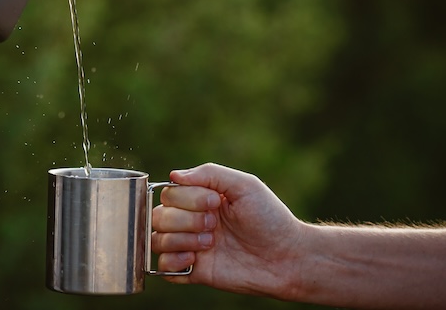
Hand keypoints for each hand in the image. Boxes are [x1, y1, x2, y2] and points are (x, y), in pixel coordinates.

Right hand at [151, 163, 307, 298]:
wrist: (288, 258)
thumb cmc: (270, 218)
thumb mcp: (244, 185)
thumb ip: (209, 173)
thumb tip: (173, 176)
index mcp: (200, 199)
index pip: (169, 193)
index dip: (187, 199)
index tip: (215, 204)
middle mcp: (191, 221)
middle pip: (158, 216)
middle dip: (185, 220)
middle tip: (214, 225)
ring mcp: (191, 246)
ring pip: (157, 240)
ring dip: (180, 240)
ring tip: (209, 244)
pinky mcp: (194, 271)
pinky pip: (162, 267)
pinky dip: (172, 262)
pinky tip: (195, 259)